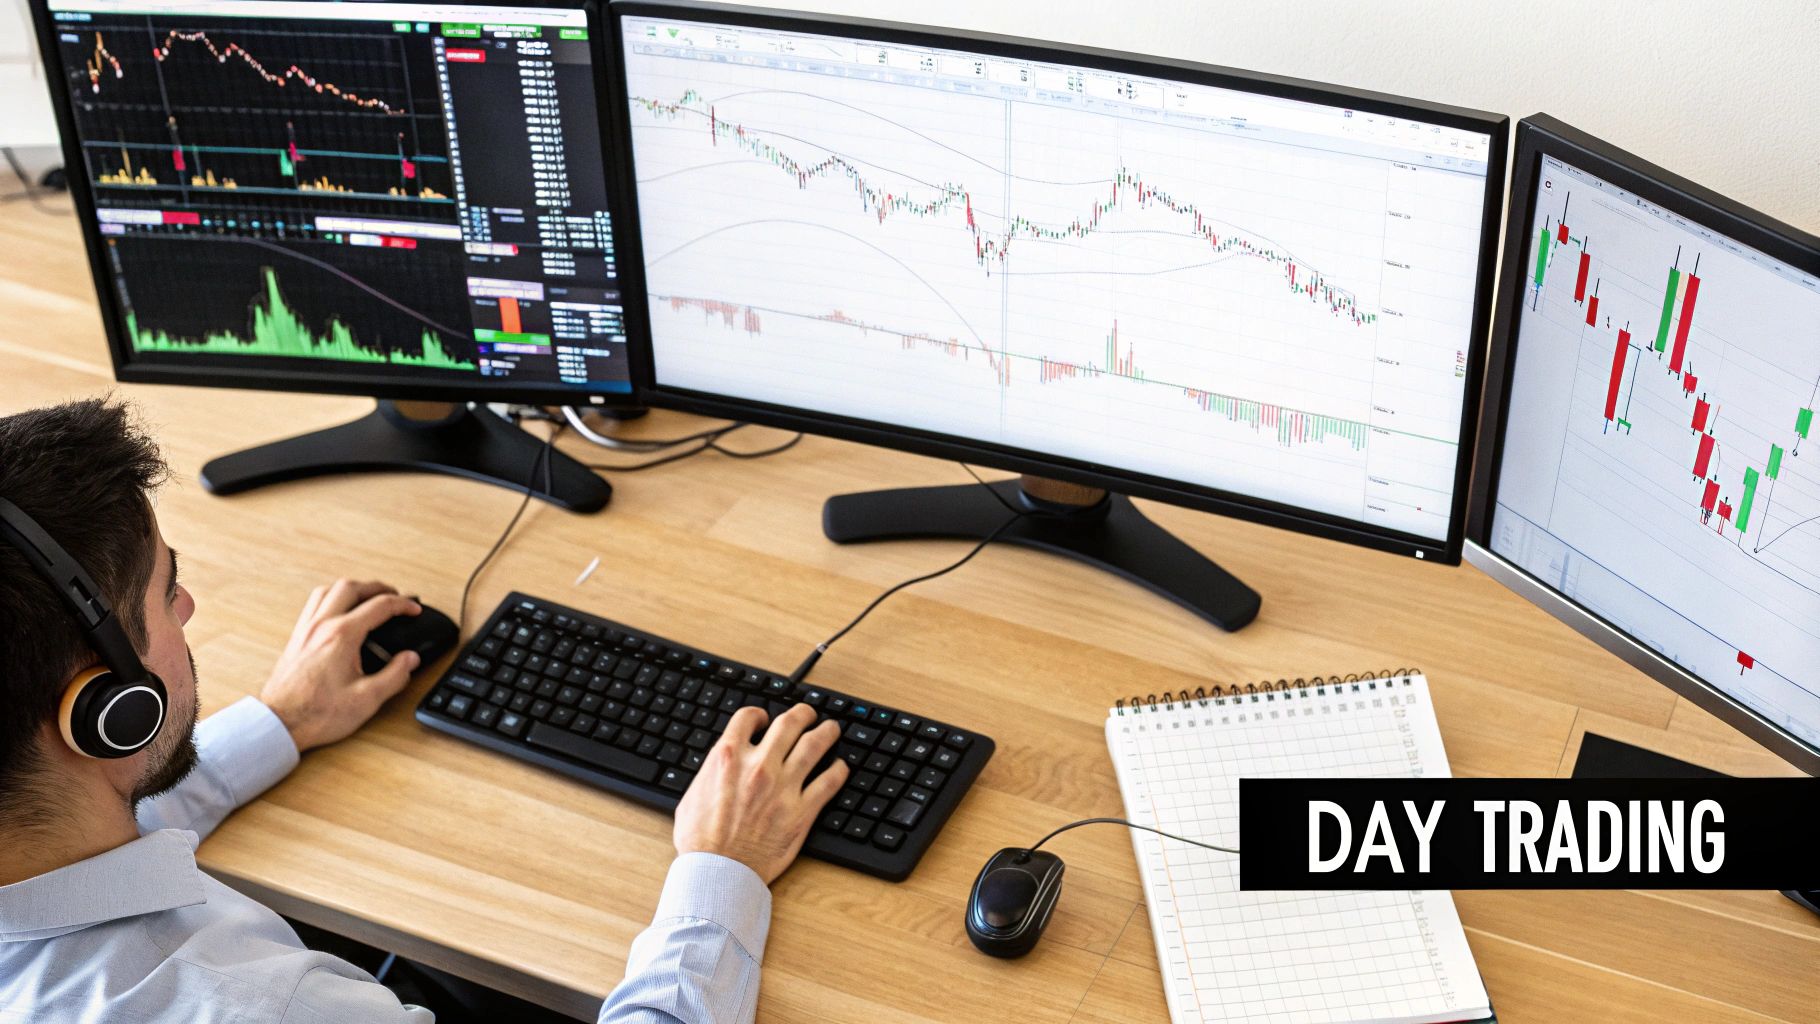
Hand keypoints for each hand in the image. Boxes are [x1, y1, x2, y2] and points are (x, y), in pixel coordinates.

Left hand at [260, 579, 422, 752]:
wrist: (280, 723)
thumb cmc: (316, 713)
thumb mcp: (367, 699)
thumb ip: (394, 675)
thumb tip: (410, 659)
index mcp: (342, 636)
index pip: (379, 606)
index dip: (403, 604)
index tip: (413, 609)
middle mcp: (321, 626)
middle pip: (351, 587)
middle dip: (377, 587)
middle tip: (394, 595)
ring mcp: (305, 630)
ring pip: (328, 590)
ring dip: (352, 588)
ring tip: (367, 596)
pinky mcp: (296, 638)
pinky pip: (313, 604)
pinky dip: (331, 598)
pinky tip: (338, 610)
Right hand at [673, 703, 847, 883]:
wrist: (718, 872)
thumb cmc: (701, 840)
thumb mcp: (692, 795)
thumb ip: (710, 773)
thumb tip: (717, 766)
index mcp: (729, 757)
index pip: (748, 717)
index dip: (759, 714)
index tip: (764, 719)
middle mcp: (759, 766)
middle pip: (789, 723)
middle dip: (802, 714)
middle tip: (808, 714)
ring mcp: (784, 787)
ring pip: (814, 745)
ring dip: (826, 733)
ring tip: (832, 729)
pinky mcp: (802, 811)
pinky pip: (829, 782)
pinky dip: (839, 771)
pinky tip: (841, 767)